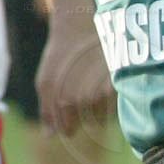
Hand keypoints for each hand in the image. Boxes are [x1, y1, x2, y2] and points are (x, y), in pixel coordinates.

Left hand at [36, 10, 113, 135]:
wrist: (78, 27)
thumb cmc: (59, 56)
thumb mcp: (44, 83)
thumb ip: (47, 111)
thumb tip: (50, 136)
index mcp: (66, 102)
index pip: (69, 130)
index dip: (67, 124)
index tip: (68, 112)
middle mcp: (87, 100)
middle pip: (89, 125)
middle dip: (84, 115)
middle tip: (81, 94)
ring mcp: (105, 92)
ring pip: (105, 117)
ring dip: (100, 108)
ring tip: (92, 87)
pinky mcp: (119, 84)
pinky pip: (116, 105)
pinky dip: (111, 100)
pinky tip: (104, 85)